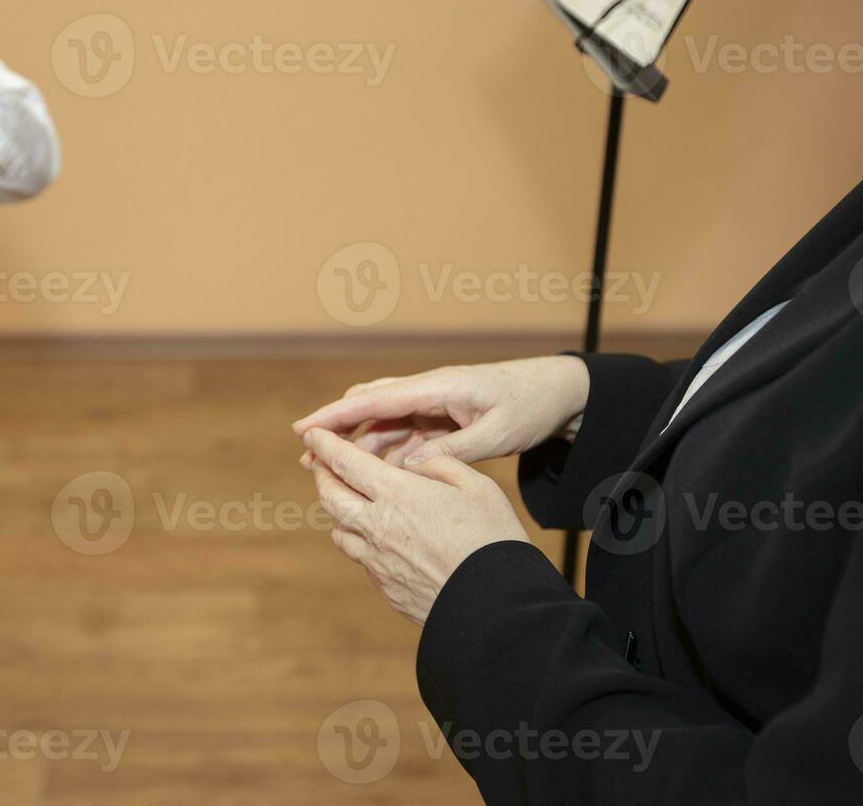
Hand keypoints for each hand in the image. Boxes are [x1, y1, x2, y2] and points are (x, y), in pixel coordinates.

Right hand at [292, 356, 590, 468]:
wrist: (558, 392)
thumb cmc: (529, 407)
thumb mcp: (497, 434)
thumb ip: (453, 451)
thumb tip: (409, 470)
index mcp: (436, 388)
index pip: (374, 400)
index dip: (335, 415)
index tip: (304, 428)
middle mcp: (427, 391)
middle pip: (369, 408)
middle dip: (336, 431)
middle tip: (307, 458)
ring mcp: (432, 403)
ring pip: (384, 423)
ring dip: (358, 445)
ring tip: (330, 471)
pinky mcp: (441, 417)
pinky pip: (405, 434)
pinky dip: (386, 452)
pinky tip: (372, 473)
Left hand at [303, 428, 530, 624]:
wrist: (495, 607)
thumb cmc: (493, 540)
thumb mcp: (477, 487)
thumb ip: (441, 466)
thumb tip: (415, 463)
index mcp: (398, 494)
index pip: (346, 463)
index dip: (325, 445)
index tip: (313, 434)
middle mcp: (377, 526)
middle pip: (330, 497)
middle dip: (321, 475)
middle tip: (320, 464)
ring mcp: (377, 561)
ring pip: (340, 531)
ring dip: (339, 512)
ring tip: (347, 503)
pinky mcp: (385, 587)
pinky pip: (362, 560)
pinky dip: (361, 543)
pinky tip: (376, 540)